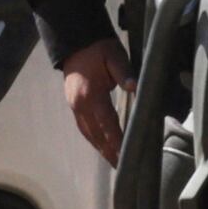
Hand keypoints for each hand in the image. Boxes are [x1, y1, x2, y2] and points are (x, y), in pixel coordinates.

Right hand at [59, 37, 130, 167]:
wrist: (75, 41)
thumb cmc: (98, 49)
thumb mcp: (115, 56)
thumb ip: (124, 73)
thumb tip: (135, 86)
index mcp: (91, 95)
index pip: (107, 124)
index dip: (117, 141)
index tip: (125, 155)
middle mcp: (80, 105)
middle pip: (96, 134)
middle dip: (108, 151)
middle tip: (121, 167)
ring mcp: (74, 106)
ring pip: (87, 133)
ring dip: (100, 148)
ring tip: (112, 161)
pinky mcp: (73, 104)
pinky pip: (83, 127)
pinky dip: (92, 138)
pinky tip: (100, 145)